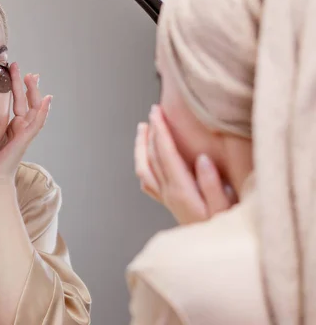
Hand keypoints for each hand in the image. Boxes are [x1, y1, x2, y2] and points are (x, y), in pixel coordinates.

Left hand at [0, 63, 51, 186]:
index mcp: (13, 128)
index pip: (17, 102)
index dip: (15, 87)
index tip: (10, 71)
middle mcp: (21, 129)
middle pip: (27, 101)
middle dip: (24, 84)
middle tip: (20, 67)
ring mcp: (25, 134)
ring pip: (35, 108)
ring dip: (34, 92)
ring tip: (32, 76)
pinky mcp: (26, 140)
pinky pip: (37, 123)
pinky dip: (44, 111)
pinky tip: (47, 99)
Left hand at [134, 105, 236, 224]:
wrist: (214, 254)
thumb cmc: (224, 230)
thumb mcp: (225, 208)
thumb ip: (213, 184)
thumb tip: (201, 159)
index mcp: (181, 189)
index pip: (165, 153)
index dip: (160, 130)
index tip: (156, 112)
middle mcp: (169, 193)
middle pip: (152, 156)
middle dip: (151, 132)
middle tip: (152, 112)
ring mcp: (166, 198)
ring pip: (144, 168)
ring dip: (141, 147)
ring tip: (142, 129)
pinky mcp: (169, 203)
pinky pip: (147, 181)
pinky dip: (143, 165)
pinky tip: (145, 159)